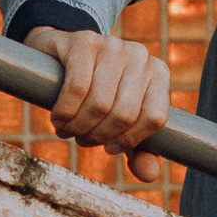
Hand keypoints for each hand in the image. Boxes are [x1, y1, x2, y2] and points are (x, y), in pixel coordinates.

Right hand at [22, 27, 168, 182]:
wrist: (61, 55)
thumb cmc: (95, 92)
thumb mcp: (119, 121)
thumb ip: (137, 148)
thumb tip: (150, 174)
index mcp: (158, 73)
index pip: (154, 118)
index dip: (128, 141)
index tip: (109, 148)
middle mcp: (140, 55)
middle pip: (124, 114)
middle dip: (98, 136)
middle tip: (82, 140)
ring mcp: (112, 45)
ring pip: (99, 103)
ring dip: (78, 127)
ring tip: (67, 131)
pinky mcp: (83, 42)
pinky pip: (76, 88)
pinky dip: (64, 112)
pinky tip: (58, 118)